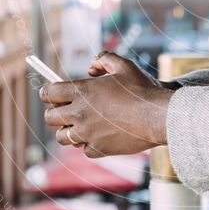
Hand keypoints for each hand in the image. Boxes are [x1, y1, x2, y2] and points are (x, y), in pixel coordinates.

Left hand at [39, 51, 173, 157]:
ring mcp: (87, 134)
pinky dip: (90, 144)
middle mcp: (80, 113)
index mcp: (83, 91)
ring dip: (69, 130)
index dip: (48, 92)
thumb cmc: (142, 89)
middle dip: (56, 112)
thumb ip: (104, 59)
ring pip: (62, 137)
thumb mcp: (125, 65)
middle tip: (68, 109)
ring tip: (83, 124)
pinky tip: (101, 135)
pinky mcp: (98, 149)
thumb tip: (91, 66)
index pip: (49, 93)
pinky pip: (84, 149)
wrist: (158, 116)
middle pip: (50, 117)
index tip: (53, 93)